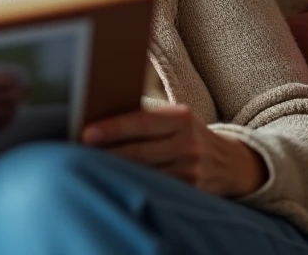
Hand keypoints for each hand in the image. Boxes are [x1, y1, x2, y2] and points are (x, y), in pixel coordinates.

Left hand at [82, 105, 266, 196]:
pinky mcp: (191, 191)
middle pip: (139, 152)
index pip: (141, 122)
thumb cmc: (185, 132)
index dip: (112, 129)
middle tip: (78, 151)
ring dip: (116, 170)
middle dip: (107, 153)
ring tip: (89, 165)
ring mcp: (192, 170)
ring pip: (144, 173)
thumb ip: (145, 116)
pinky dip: (133, 183)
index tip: (86, 133)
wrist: (229, 161)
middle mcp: (189, 144)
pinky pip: (155, 187)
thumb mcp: (173, 117)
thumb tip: (98, 117)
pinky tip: (114, 179)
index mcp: (181, 118)